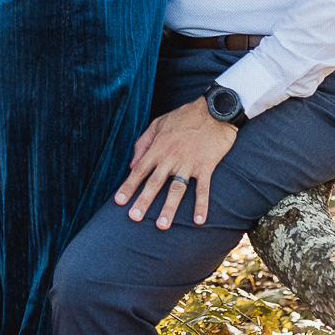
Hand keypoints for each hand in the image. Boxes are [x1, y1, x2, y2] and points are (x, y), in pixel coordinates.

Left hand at [115, 97, 238, 227]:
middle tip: (134, 218)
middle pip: (155, 182)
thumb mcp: (159, 123)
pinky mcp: (206, 165)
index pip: (140, 170)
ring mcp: (189, 162)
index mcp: (159, 147)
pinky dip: (201, 204)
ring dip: (169, 207)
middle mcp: (171, 156)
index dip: (129, 186)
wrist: (215, 109)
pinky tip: (198, 220)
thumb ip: (143, 142)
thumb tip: (132, 164)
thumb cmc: (185, 116)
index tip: (119, 202)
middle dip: (143, 201)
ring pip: (176, 188)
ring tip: (162, 225)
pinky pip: (203, 188)